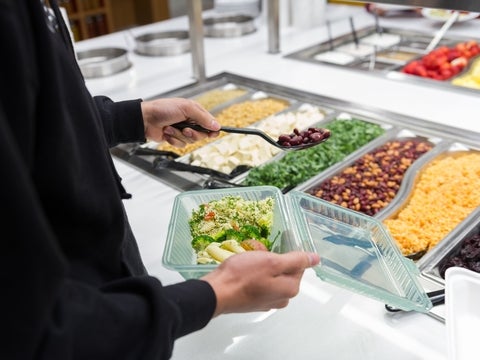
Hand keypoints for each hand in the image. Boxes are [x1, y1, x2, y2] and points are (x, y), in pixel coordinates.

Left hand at [141, 98, 220, 146]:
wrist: (145, 119)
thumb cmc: (163, 109)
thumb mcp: (186, 108)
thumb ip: (203, 117)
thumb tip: (216, 125)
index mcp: (194, 111)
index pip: (209, 123)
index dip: (212, 129)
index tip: (212, 134)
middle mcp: (190, 121)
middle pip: (201, 135)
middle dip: (192, 134)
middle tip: (185, 129)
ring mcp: (182, 130)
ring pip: (190, 141)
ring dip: (179, 136)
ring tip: (170, 128)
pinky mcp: (175, 138)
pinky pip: (181, 145)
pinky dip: (173, 140)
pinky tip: (167, 133)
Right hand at [201, 251, 319, 316]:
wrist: (217, 293)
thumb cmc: (243, 275)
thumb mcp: (271, 261)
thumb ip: (295, 260)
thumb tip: (315, 259)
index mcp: (290, 289)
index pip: (298, 265)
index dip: (285, 254)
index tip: (271, 249)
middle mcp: (282, 299)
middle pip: (284, 272)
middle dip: (272, 260)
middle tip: (257, 254)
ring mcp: (267, 302)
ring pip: (271, 277)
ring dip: (262, 266)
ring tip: (248, 260)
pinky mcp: (254, 303)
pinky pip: (260, 284)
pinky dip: (254, 276)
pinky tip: (243, 271)